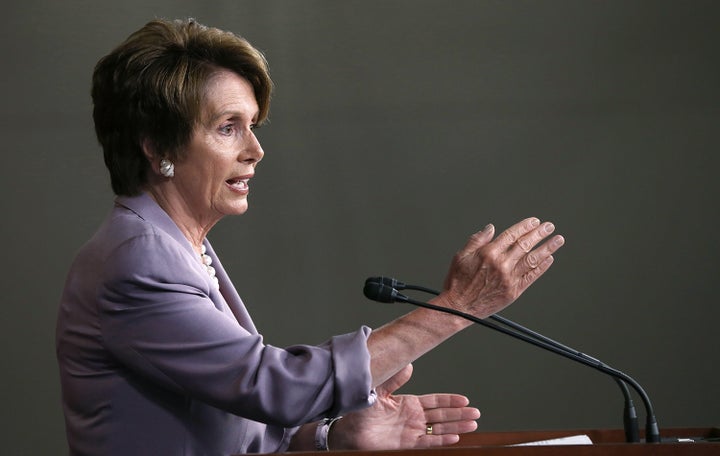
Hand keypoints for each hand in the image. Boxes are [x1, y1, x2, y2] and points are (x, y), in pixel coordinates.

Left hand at [332, 364, 479, 449]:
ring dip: (456, 427)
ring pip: (439, 429)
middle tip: (476, 413)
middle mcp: (413, 418)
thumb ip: (395, 379)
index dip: (450, 400)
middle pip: (442, 415)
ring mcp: (412, 431)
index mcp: (408, 403)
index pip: (435, 401)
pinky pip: (428, 442)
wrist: (349, 431)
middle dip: (459, 414)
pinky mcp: (407, 444)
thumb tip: (409, 365)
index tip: (464, 399)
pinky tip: (454, 437)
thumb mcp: (379, 389)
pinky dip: (441, 440)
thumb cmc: (361, 410)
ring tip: (472, 424)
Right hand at [441, 217, 563, 318]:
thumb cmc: (457, 281)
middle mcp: (501, 264)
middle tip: (549, 227)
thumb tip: (491, 228)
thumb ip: (477, 240)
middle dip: (539, 234)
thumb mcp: (461, 255)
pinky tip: (549, 259)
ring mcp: (509, 278)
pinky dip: (541, 267)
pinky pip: (531, 277)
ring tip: (558, 240)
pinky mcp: (513, 291)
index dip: (525, 227)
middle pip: (525, 244)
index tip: (535, 221)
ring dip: (547, 248)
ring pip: (532, 259)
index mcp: (488, 253)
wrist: (459, 307)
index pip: (512, 235)